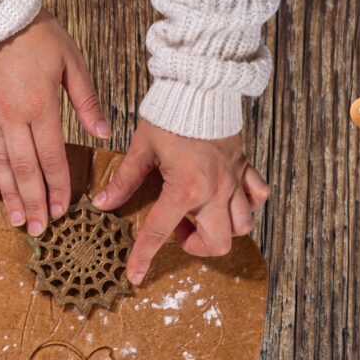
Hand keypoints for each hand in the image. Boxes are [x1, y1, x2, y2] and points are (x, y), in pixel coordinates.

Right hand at [0, 8, 110, 236]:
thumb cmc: (36, 33)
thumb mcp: (71, 61)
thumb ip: (87, 100)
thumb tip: (104, 134)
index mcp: (41, 107)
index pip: (51, 158)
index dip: (57, 188)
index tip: (61, 211)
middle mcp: (12, 117)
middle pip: (25, 170)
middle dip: (34, 203)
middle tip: (39, 229)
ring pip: (1, 165)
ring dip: (10, 196)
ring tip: (17, 219)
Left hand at [94, 120, 268, 284]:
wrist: (202, 84)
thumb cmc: (171, 113)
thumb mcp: (141, 148)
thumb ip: (124, 180)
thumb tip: (103, 202)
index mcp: (185, 189)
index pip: (159, 233)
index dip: (143, 257)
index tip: (135, 275)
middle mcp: (215, 191)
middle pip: (217, 243)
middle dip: (196, 246)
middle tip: (179, 230)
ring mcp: (234, 180)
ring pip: (242, 226)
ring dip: (222, 229)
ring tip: (201, 216)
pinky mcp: (245, 167)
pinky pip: (257, 197)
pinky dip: (247, 204)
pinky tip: (229, 199)